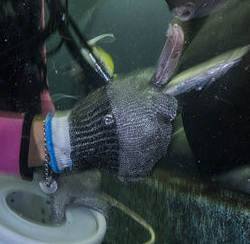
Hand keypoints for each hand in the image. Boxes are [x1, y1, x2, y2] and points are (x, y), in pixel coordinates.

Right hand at [47, 71, 176, 178]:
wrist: (79, 139)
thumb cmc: (99, 110)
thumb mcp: (122, 86)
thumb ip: (145, 83)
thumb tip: (159, 83)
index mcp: (155, 111)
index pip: (170, 106)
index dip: (159, 105)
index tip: (150, 106)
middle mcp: (158, 132)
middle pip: (165, 125)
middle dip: (154, 121)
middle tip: (135, 121)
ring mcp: (151, 152)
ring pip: (159, 143)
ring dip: (149, 138)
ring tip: (129, 135)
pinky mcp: (142, 168)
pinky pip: (148, 159)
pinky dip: (140, 154)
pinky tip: (127, 148)